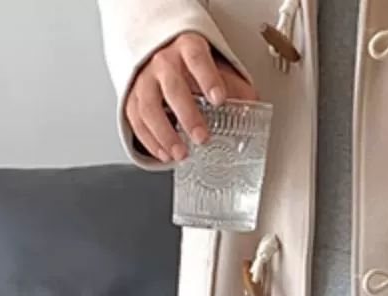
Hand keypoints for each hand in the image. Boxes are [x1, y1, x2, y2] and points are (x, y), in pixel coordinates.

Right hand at [128, 33, 258, 163]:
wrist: (161, 56)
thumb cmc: (191, 65)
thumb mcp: (216, 68)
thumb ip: (235, 86)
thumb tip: (254, 106)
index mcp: (187, 49)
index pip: (197, 58)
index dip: (208, 78)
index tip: (220, 99)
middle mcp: (163, 62)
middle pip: (172, 86)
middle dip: (187, 114)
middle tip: (202, 138)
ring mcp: (144, 79)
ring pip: (148, 106)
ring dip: (164, 134)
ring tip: (181, 154)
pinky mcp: (132, 96)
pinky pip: (135, 119)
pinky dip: (149, 140)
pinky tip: (164, 154)